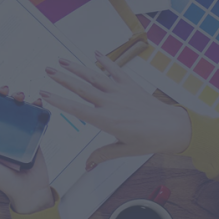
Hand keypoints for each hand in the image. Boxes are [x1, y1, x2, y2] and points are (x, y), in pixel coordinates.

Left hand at [0, 86, 53, 214]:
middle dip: (2, 95)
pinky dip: (36, 107)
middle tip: (5, 90)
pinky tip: (37, 102)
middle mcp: (1, 133)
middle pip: (0, 108)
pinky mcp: (32, 135)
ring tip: (20, 96)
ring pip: (16, 109)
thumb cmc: (6, 182)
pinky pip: (34, 118)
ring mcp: (17, 133)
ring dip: (18, 98)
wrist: (31, 191)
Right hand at [43, 51, 192, 169]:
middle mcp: (110, 103)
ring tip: (62, 60)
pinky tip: (94, 53)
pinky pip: (115, 70)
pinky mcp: (130, 86)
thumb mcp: (124, 150)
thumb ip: (103, 155)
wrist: (173, 128)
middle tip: (48, 70)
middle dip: (62, 78)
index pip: (77, 109)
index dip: (59, 101)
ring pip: (94, 76)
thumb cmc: (150, 140)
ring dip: (77, 67)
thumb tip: (87, 165)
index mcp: (106, 120)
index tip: (45, 94)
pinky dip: (104, 61)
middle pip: (81, 88)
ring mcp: (120, 92)